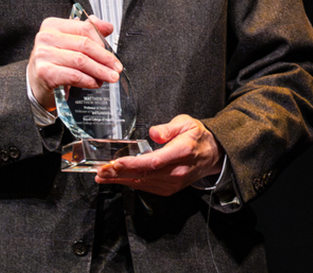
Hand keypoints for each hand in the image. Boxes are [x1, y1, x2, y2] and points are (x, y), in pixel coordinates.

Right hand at [26, 16, 121, 109]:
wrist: (37, 84)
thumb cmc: (55, 62)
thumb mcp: (72, 44)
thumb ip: (89, 32)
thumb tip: (107, 27)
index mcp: (53, 25)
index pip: (84, 29)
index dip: (102, 42)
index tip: (113, 55)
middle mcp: (46, 37)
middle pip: (84, 45)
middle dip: (104, 58)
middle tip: (116, 68)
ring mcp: (43, 54)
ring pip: (80, 61)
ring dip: (99, 71)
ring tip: (109, 77)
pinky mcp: (44, 72)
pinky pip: (73, 75)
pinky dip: (87, 80)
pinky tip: (94, 83)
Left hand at [93, 114, 223, 195]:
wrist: (212, 155)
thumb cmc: (197, 138)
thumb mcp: (187, 123)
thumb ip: (170, 127)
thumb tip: (154, 133)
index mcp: (182, 152)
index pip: (154, 161)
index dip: (133, 164)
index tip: (115, 163)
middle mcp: (177, 171)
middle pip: (144, 175)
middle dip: (119, 174)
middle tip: (100, 171)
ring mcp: (174, 182)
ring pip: (143, 183)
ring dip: (121, 180)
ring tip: (103, 176)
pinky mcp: (169, 188)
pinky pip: (147, 187)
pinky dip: (131, 183)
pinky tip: (119, 179)